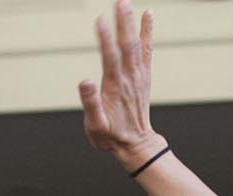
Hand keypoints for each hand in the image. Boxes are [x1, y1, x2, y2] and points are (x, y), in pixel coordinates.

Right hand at [78, 0, 164, 168]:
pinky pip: (147, 50)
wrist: (136, 144)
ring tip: (126, 2)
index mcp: (114, 87)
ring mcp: (138, 75)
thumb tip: (85, 81)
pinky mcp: (143, 75)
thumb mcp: (96, 126)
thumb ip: (91, 103)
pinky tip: (147, 15)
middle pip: (126, 46)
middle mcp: (129, 78)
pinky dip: (148, 32)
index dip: (104, 39)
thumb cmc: (111, 136)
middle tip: (120, 1)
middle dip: (123, 23)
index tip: (100, 19)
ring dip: (132, 22)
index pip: (109, 58)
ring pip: (136, 44)